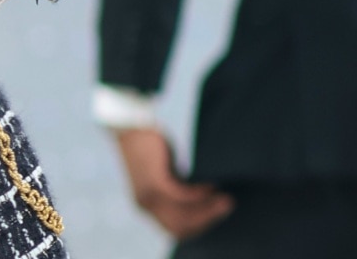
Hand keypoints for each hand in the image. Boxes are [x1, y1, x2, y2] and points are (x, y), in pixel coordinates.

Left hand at [114, 127, 233, 239]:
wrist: (129, 127)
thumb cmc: (149, 148)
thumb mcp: (162, 175)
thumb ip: (176, 190)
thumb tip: (204, 199)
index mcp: (147, 206)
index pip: (176, 229)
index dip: (199, 225)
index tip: (217, 215)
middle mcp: (146, 205)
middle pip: (181, 226)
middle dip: (207, 219)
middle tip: (227, 206)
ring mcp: (149, 195)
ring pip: (183, 214)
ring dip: (207, 208)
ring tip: (224, 198)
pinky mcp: (155, 181)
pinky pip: (181, 196)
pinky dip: (198, 194)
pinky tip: (210, 186)